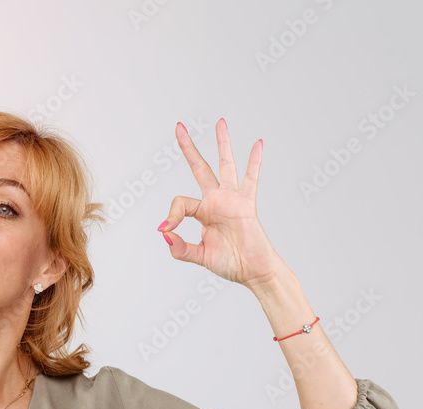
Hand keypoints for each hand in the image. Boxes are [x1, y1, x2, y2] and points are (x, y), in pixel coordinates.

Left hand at [159, 118, 286, 291]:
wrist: (253, 271)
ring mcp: (232, 200)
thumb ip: (180, 248)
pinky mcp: (247, 204)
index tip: (168, 228)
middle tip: (179, 126)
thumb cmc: (231, 263)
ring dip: (222, 143)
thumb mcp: (200, 257)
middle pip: (199, 167)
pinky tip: (257, 143)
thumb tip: (165, 233)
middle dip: (188, 148)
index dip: (171, 214)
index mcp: (203, 212)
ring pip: (225, 165)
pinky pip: (251, 179)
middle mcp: (216, 201)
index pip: (181, 203)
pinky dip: (254, 162)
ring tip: (220, 122)